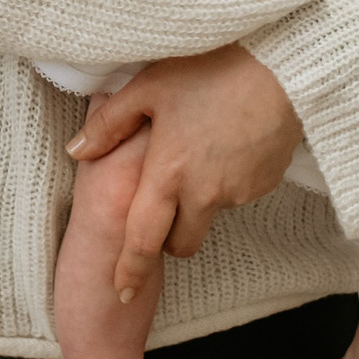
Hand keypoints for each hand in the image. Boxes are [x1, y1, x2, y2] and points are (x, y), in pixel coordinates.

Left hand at [67, 44, 301, 300]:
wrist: (281, 65)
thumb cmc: (208, 69)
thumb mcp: (147, 87)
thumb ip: (109, 123)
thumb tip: (76, 150)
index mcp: (169, 173)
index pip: (144, 238)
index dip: (131, 269)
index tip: (121, 292)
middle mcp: (205, 192)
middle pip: (182, 242)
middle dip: (169, 237)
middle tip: (163, 205)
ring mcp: (240, 191)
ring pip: (210, 214)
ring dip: (199, 200)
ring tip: (199, 147)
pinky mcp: (265, 183)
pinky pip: (237, 194)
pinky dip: (226, 180)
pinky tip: (226, 141)